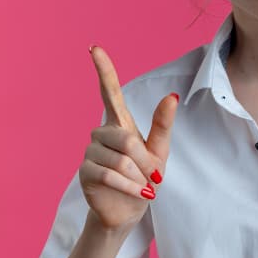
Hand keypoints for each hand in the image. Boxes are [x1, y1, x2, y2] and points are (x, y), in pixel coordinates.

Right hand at [78, 45, 178, 229]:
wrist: (129, 210)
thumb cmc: (145, 178)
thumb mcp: (160, 151)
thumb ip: (163, 125)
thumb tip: (172, 95)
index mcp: (120, 124)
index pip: (110, 91)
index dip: (103, 69)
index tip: (94, 48)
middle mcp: (102, 133)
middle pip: (125, 139)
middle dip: (144, 161)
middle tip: (154, 178)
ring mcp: (90, 151)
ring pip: (119, 160)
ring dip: (138, 178)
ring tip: (143, 187)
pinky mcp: (84, 171)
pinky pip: (108, 175)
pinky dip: (129, 187)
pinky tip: (139, 195)